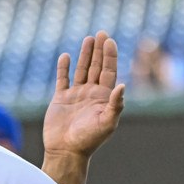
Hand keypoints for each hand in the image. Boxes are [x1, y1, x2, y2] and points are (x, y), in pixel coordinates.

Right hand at [43, 31, 124, 161]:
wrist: (66, 151)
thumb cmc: (89, 139)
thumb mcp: (107, 122)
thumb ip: (115, 104)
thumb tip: (122, 85)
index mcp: (104, 97)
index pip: (109, 71)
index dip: (110, 56)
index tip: (109, 41)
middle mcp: (91, 93)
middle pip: (97, 66)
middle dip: (99, 50)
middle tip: (101, 33)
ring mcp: (75, 95)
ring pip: (81, 70)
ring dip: (85, 55)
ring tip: (88, 39)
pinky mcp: (60, 99)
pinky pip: (62, 80)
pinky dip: (63, 68)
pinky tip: (65, 56)